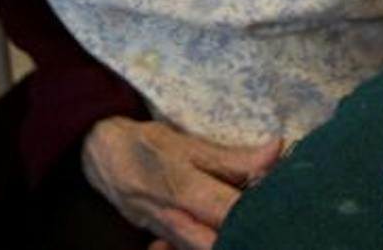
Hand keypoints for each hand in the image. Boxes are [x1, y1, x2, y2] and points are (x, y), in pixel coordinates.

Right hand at [81, 117, 280, 249]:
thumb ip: (233, 156)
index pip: (229, 212)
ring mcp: (168, 236)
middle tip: (276, 226)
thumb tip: (276, 151)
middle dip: (247, 236)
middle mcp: (175, 220)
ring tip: (258, 228)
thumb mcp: (187, 142)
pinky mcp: (163, 242)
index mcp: (184, 188)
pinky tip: (232, 235)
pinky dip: (210, 243)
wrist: (98, 157)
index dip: (259, 212)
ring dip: (233, 239)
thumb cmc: (146, 144)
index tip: (285, 206)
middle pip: (217, 243)